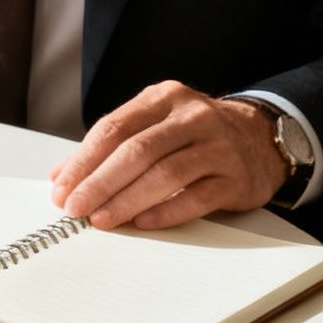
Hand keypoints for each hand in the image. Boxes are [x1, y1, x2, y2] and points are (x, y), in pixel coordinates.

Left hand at [49, 81, 288, 229]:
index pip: (114, 128)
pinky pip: (197, 196)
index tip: (61, 189)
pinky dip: (166, 211)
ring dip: (128, 200)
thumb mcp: (153, 127)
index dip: (83, 161)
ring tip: (102, 219)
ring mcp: (218, 145)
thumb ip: (108, 148)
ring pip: (166, 173)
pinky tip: (142, 223)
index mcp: (163, 98)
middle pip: (137, 150)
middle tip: (76, 208)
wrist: (262, 139)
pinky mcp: (236, 177)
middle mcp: (192, 117)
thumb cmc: (195, 136)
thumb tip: (60, 177)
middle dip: (100, 182)